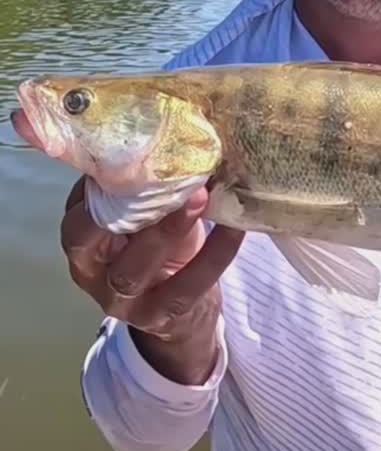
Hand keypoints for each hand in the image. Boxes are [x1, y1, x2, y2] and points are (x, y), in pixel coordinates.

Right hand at [61, 178, 243, 383]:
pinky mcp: (163, 317)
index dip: (96, 193)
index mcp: (83, 244)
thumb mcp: (140, 219)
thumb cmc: (155, 246)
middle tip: (170, 174)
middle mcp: (95, 275)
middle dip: (130, 206)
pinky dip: (215, 254)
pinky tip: (235, 227)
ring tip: (201, 196)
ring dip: (170, 229)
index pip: (75, 221)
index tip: (131, 159)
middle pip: (98, 243)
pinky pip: (189, 286)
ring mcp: (125, 302)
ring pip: (136, 270)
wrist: (181, 312)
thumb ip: (139, 189)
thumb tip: (167, 133)